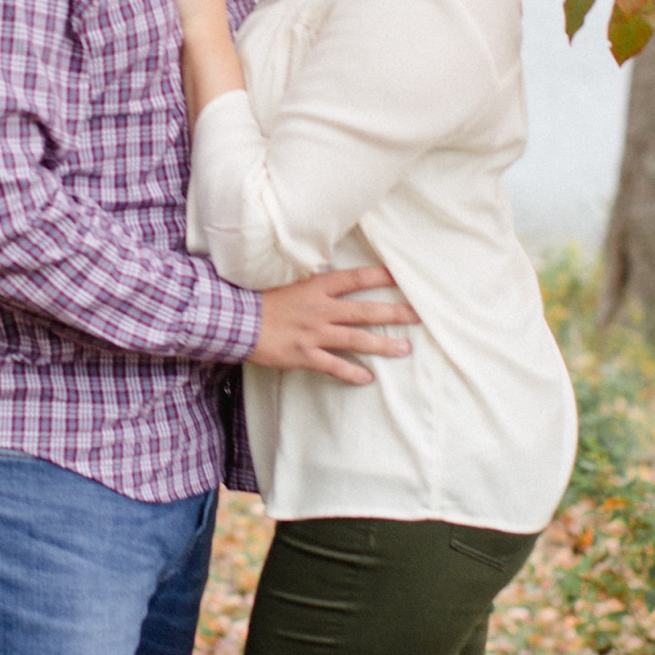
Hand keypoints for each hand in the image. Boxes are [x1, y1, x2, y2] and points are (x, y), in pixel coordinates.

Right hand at [250, 266, 420, 385]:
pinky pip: (334, 365)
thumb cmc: (260, 299)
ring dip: (383, 345)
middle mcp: (320, 309)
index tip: (401, 276)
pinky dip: (352, 372)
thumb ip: (313, 282)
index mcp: (317, 287)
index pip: (356, 278)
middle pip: (365, 311)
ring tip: (405, 349)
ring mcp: (314, 333)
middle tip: (418, 316)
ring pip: (356, 339)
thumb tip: (333, 277)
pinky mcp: (305, 355)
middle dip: (394, 313)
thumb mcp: (288, 282)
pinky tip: (368, 378)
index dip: (380, 276)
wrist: (235, 320)